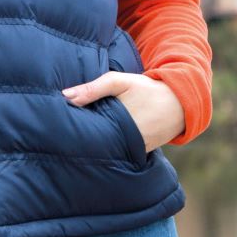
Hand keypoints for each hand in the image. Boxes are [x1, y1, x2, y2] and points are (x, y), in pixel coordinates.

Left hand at [61, 72, 184, 151]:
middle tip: (60, 139)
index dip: (73, 133)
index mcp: (119, 126)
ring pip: (108, 151)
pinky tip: (95, 145)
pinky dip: (109, 148)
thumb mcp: (119, 82)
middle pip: (96, 146)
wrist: (179, 103)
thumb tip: (65, 97)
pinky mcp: (140, 154)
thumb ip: (93, 89)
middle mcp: (127, 144)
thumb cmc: (145, 89)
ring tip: (72, 143)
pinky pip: (120, 153)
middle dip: (80, 143)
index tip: (57, 130)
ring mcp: (134, 151)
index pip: (88, 135)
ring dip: (94, 146)